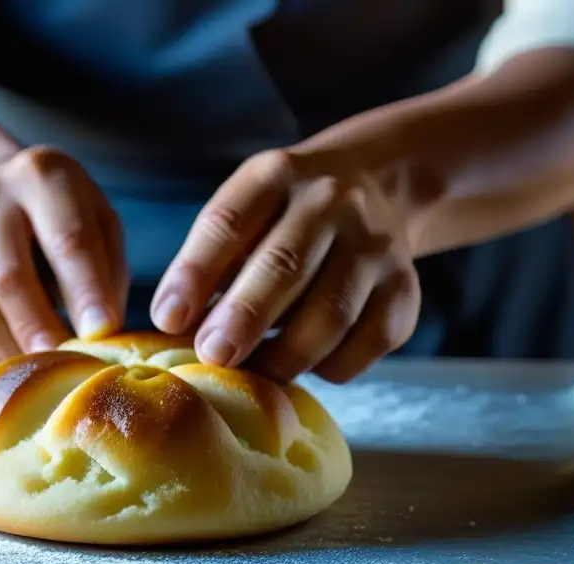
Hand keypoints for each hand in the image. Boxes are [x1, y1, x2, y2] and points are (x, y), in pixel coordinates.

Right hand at [0, 146, 127, 373]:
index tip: (102, 332)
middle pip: (9, 278)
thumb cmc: (64, 221)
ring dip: (15, 352)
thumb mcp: (100, 225)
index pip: (66, 239)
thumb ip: (108, 273)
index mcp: (41, 176)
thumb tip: (104, 335)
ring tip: (48, 374)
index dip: (85, 290)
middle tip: (69, 366)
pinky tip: (18, 372)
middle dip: (41, 328)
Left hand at [151, 148, 420, 382]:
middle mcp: (331, 202)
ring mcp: (376, 245)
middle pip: (285, 266)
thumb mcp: (244, 216)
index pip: (228, 223)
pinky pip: (368, 342)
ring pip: (332, 313)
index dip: (194, 273)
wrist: (377, 187)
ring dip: (286, 355)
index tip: (168, 319)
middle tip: (212, 356)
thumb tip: (175, 329)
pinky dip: (331, 366)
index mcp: (275, 177)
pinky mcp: (405, 289)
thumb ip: (210, 265)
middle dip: (244, 318)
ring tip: (254, 376)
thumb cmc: (283, 219)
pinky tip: (306, 366)